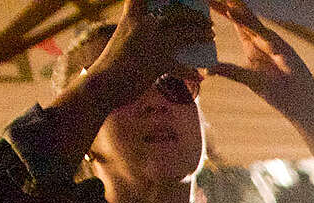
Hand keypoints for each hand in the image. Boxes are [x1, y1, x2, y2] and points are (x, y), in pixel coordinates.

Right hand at [61, 0, 215, 114]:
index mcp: (132, 15)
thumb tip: (167, 34)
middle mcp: (143, 24)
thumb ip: (142, 31)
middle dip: (194, 17)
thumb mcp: (125, 38)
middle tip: (206, 22)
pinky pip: (182, 66)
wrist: (102, 84)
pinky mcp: (158, 61)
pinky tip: (199, 76)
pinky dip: (191, 72)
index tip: (183, 0)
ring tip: (210, 36)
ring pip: (184, 34)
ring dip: (201, 34)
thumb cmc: (114, 62)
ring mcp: (152, 42)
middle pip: (176, 14)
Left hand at [208, 0, 313, 130]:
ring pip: (248, 19)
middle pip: (241, 15)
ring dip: (234, 6)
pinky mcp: (279, 47)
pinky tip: (231, 12)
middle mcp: (262, 39)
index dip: (222, 8)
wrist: (300, 103)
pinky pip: (259, 31)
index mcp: (253, 45)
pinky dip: (245, 21)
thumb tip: (207, 70)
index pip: (235, 22)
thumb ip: (229, 71)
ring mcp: (271, 41)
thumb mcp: (248, 80)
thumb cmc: (278, 93)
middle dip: (227, 3)